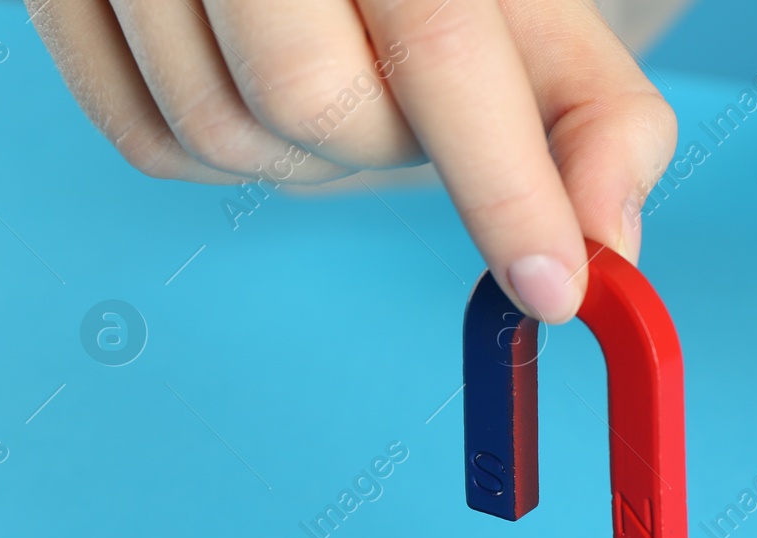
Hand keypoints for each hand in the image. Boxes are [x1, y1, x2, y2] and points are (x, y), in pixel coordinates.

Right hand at [35, 0, 676, 321]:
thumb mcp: (534, 19)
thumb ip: (592, 120)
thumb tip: (610, 250)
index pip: (442, 47)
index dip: (504, 184)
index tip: (553, 291)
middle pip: (313, 104)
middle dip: (378, 144)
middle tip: (397, 96)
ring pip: (220, 133)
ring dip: (299, 155)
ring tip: (330, 71)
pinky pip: (147, 142)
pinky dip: (222, 151)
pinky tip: (256, 81)